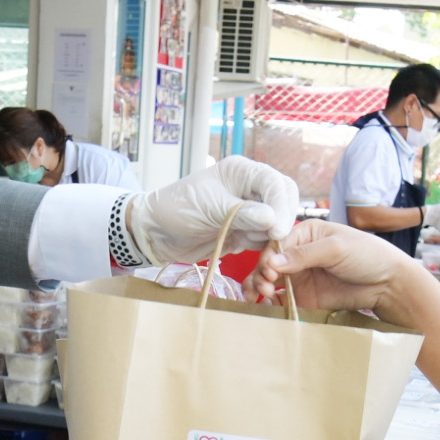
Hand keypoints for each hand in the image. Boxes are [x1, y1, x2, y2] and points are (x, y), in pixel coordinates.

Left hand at [124, 157, 298, 263]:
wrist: (155, 233)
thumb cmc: (176, 209)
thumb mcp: (209, 208)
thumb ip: (242, 213)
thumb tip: (272, 219)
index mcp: (242, 171)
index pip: (275, 184)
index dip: (281, 206)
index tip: (276, 230)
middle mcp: (249, 189)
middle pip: (283, 202)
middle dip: (282, 223)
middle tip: (275, 245)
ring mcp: (249, 212)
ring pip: (276, 225)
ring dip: (275, 243)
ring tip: (267, 262)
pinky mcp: (245, 232)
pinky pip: (264, 242)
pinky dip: (265, 254)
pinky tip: (260, 267)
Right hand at [247, 220, 421, 318]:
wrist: (388, 283)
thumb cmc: (367, 255)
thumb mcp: (336, 248)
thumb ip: (304, 255)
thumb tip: (271, 263)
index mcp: (305, 234)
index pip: (276, 245)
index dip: (268, 258)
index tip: (269, 272)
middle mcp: (298, 254)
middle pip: (268, 264)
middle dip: (260, 275)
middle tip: (266, 287)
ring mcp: (300, 277)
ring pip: (269, 282)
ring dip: (259, 288)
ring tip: (260, 297)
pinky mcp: (305, 298)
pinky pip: (281, 301)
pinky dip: (269, 304)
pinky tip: (264, 307)